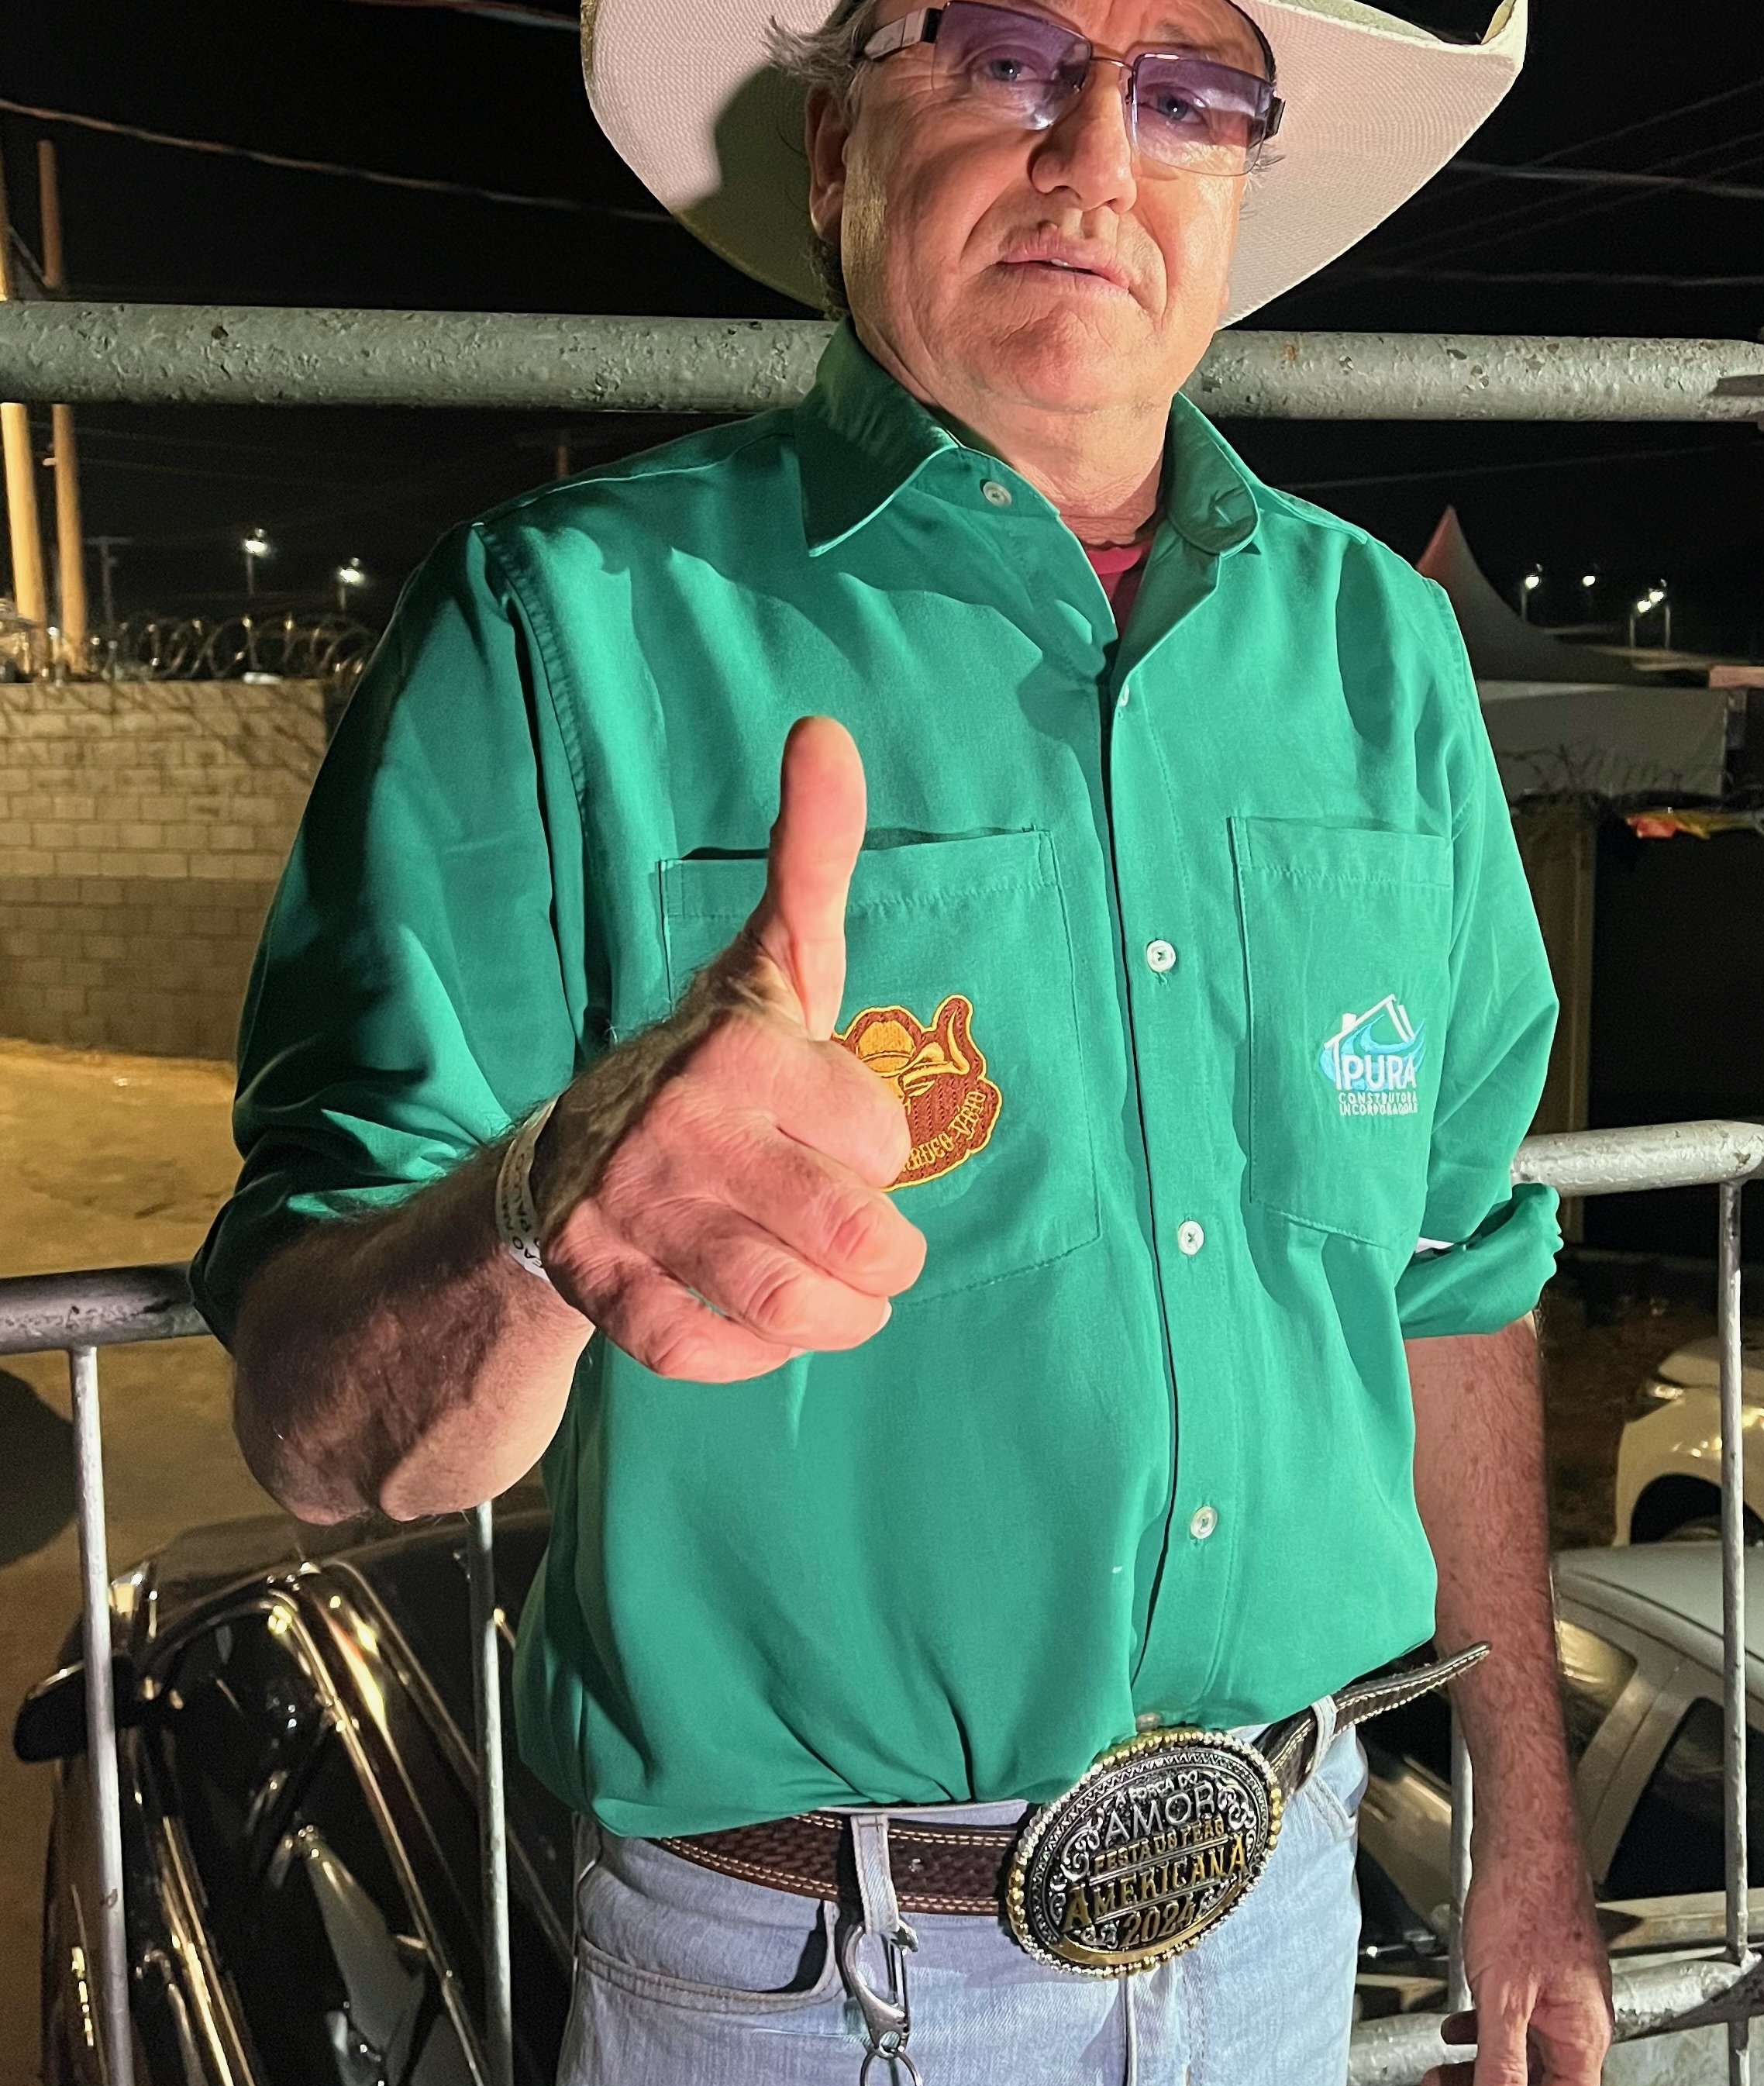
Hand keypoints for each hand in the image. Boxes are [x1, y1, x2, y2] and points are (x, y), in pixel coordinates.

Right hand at [529, 717, 924, 1378]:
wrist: (560, 1161)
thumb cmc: (707, 1066)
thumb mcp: (768, 962)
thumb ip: (811, 854)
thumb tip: (825, 729)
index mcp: (739, 1046)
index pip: (882, 1134)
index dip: (877, 1145)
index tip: (844, 1134)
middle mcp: (682, 1128)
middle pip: (853, 1233)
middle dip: (882, 1256)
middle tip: (869, 1245)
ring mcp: (636, 1214)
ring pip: (787, 1305)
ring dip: (834, 1318)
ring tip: (838, 1297)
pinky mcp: (604, 1291)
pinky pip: (708, 1353)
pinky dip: (749, 1356)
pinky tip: (755, 1325)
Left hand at [1420, 1827, 1613, 2085]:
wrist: (1524, 1837)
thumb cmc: (1525, 1899)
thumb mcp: (1503, 1999)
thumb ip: (1502, 2071)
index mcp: (1583, 2036)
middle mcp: (1579, 2021)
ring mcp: (1561, 1996)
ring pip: (1524, 2056)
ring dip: (1481, 2072)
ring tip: (1440, 2077)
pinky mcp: (1541, 1974)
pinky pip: (1516, 2023)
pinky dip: (1484, 2034)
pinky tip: (1455, 2028)